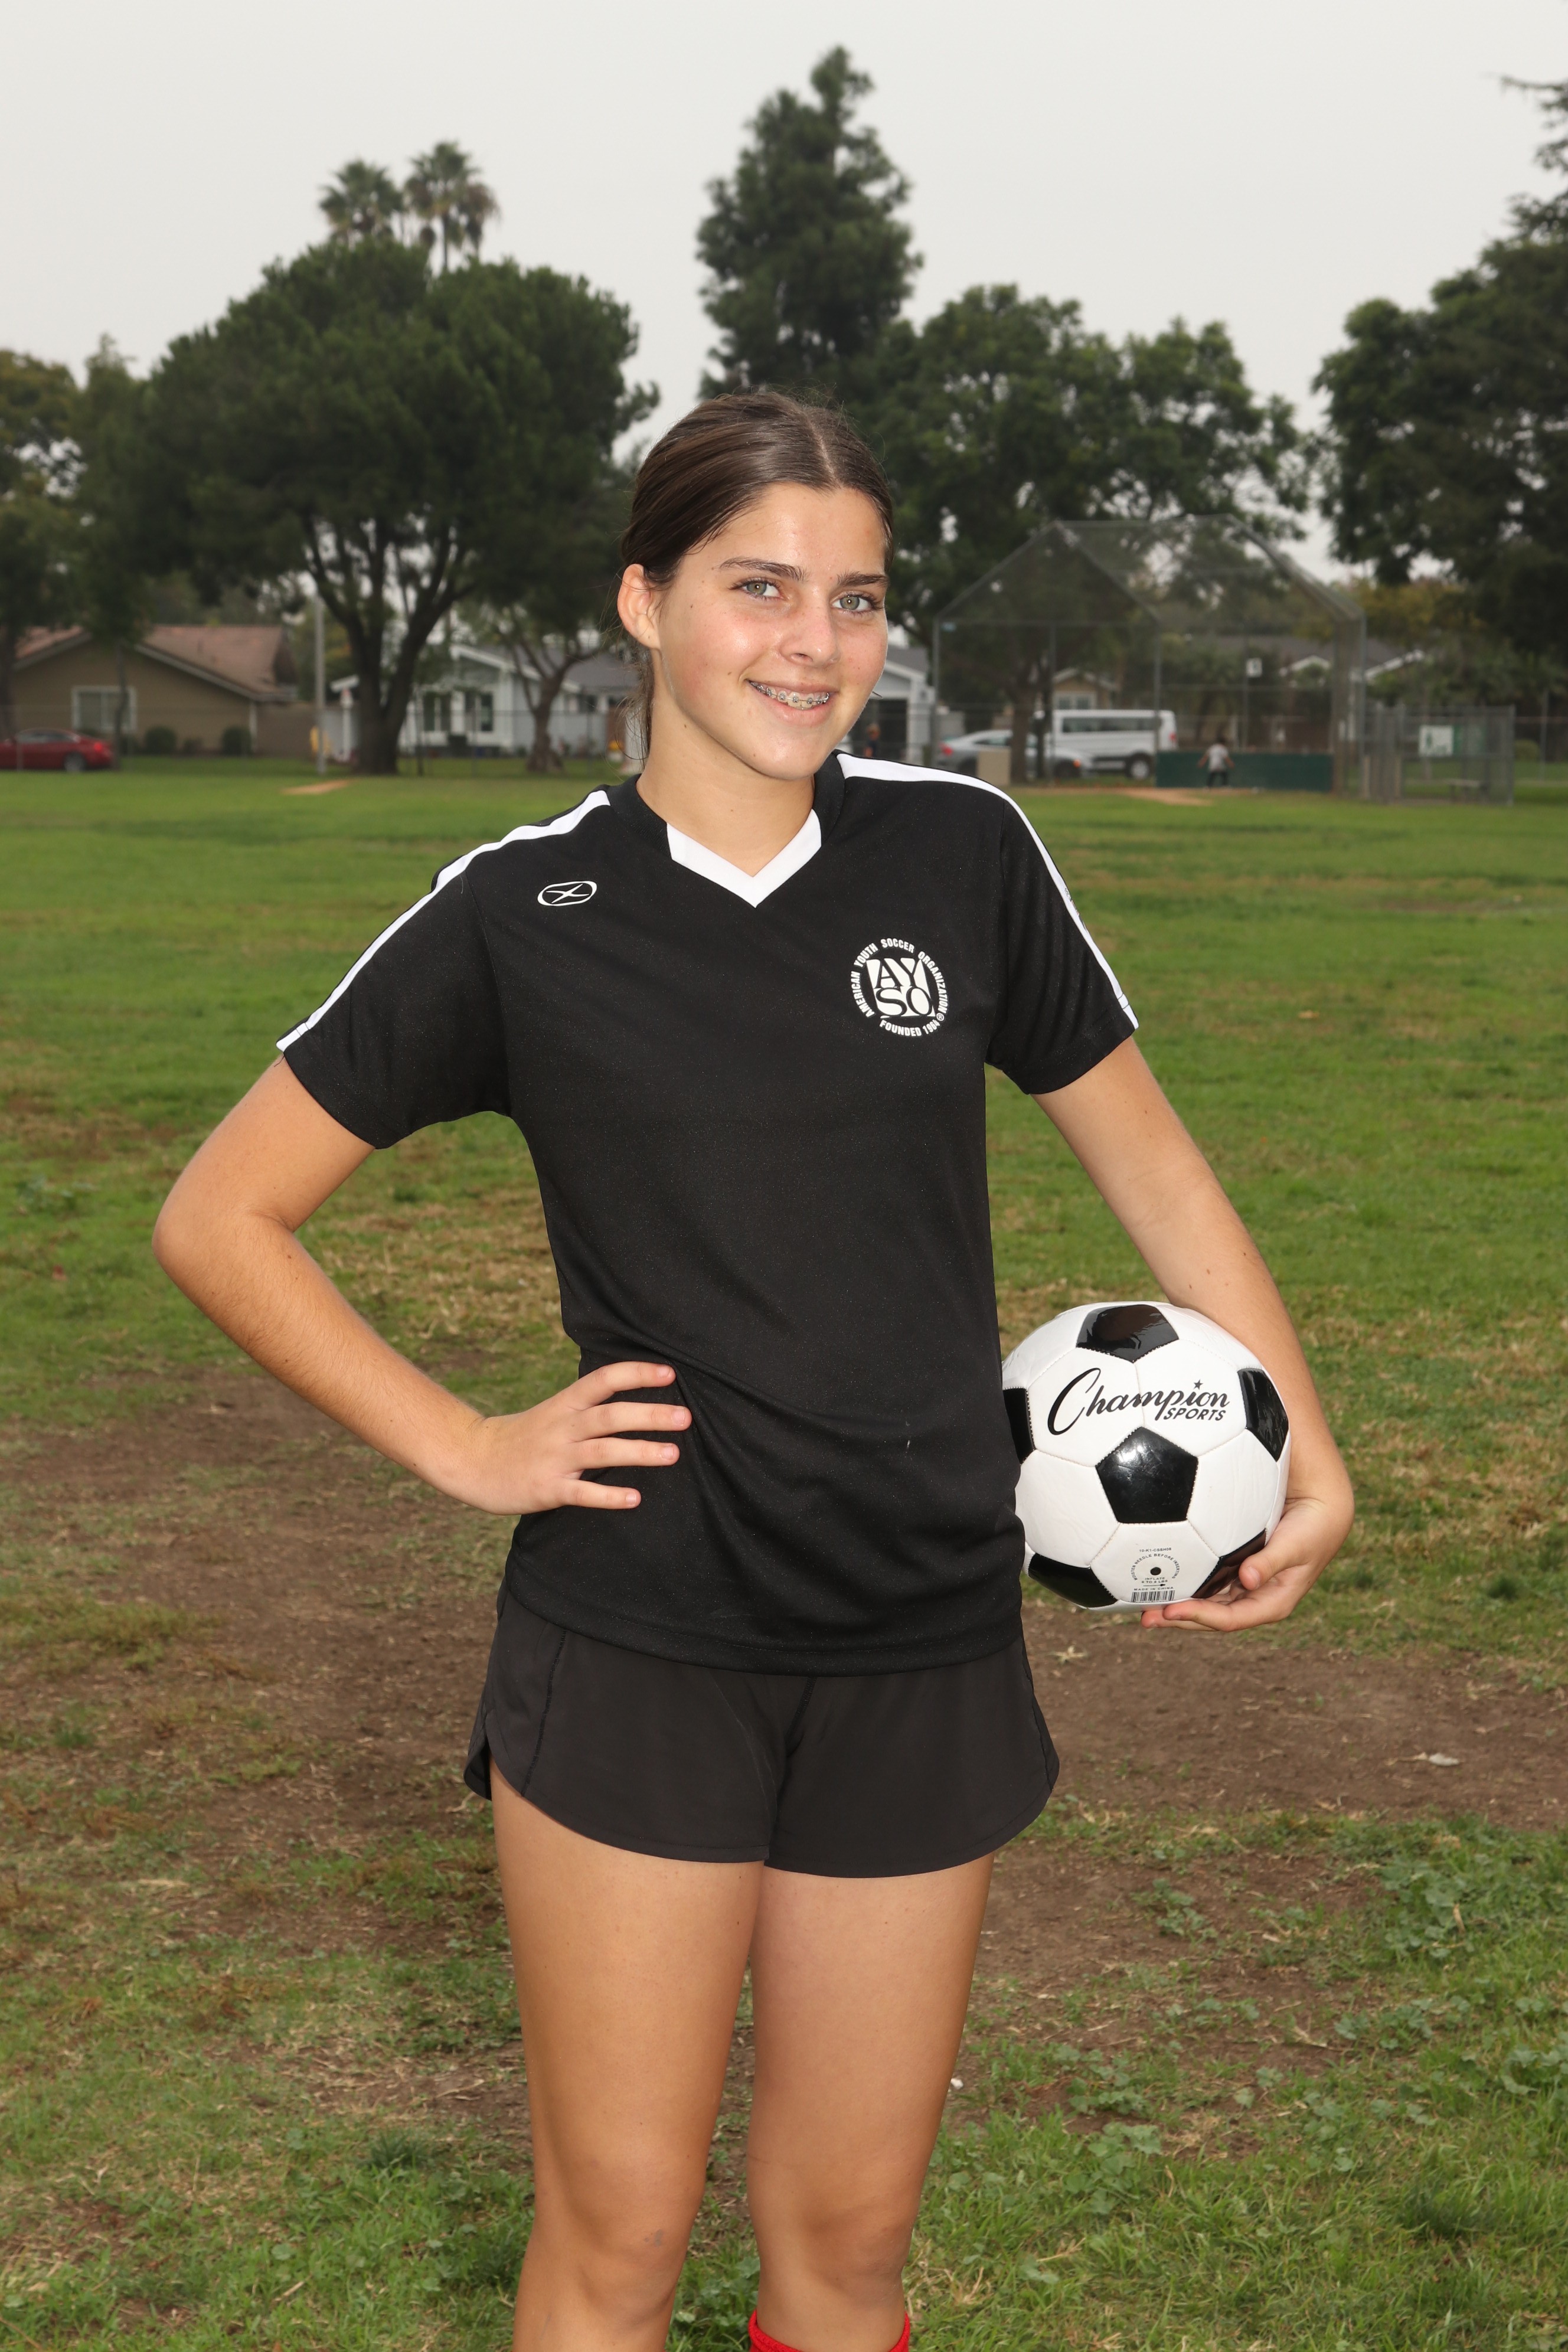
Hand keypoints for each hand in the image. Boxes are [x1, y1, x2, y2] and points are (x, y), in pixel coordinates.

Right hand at [438, 1361, 689, 1515]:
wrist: (472, 1460)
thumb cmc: (522, 1436)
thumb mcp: (554, 1412)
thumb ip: (588, 1407)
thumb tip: (634, 1400)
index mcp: (565, 1404)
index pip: (604, 1380)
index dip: (636, 1374)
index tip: (669, 1372)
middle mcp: (562, 1427)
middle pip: (610, 1415)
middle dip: (649, 1414)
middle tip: (685, 1416)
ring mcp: (554, 1458)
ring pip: (602, 1450)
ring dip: (639, 1451)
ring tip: (673, 1454)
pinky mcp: (547, 1488)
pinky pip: (582, 1492)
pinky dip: (609, 1495)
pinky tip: (635, 1498)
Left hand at [1139, 1482, 1353, 1632]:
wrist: (1321, 1513)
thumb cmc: (1311, 1530)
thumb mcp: (1295, 1545)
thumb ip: (1271, 1561)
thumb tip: (1248, 1579)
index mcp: (1271, 1603)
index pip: (1229, 1619)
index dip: (1199, 1617)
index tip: (1169, 1610)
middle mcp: (1254, 1599)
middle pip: (1211, 1617)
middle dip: (1178, 1619)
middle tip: (1143, 1617)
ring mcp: (1244, 1587)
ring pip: (1206, 1602)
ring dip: (1177, 1605)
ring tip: (1142, 1604)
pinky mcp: (1236, 1570)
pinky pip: (1207, 1583)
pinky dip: (1186, 1585)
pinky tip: (1163, 1581)